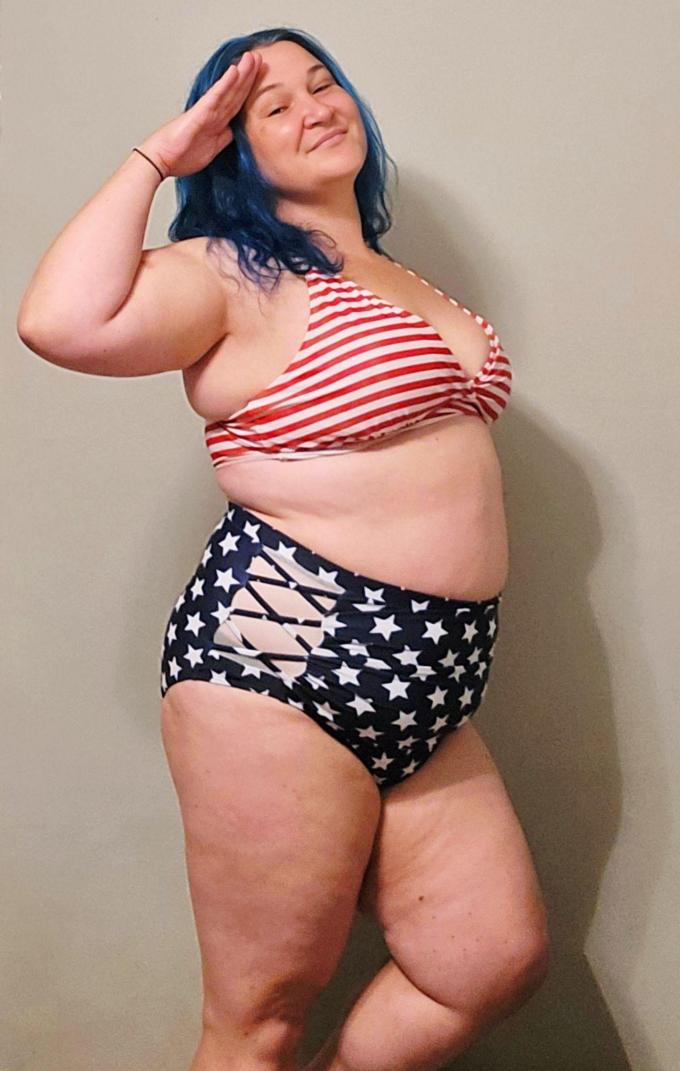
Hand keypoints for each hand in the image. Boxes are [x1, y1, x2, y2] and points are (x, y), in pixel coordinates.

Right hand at [136, 50, 262, 178]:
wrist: (161, 160)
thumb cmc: (180, 155)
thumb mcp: (211, 149)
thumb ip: (223, 138)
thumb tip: (235, 132)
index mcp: (217, 122)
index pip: (237, 103)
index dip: (249, 89)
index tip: (260, 76)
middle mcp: (213, 114)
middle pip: (235, 93)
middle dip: (248, 75)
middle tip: (258, 58)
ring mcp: (207, 112)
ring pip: (229, 91)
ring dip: (241, 74)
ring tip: (251, 57)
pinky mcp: (199, 114)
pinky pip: (215, 97)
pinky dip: (225, 84)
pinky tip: (234, 71)